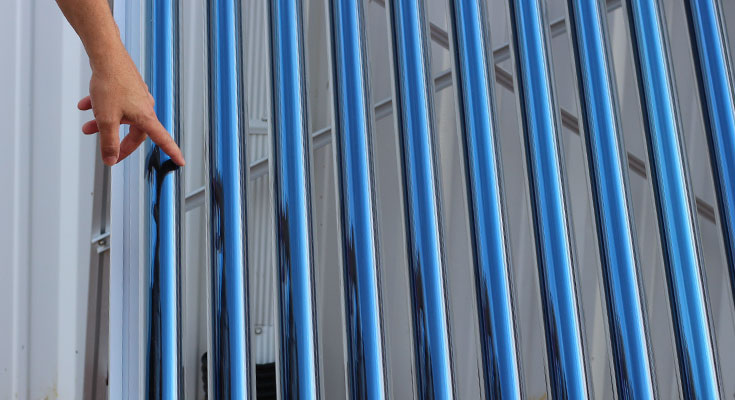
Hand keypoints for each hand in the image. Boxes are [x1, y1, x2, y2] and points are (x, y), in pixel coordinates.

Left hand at [78, 42, 184, 166]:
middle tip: (109, 152)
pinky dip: (102, 107)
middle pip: (136, 132)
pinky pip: (115, 103)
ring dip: (105, 124)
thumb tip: (110, 160)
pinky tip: (87, 105)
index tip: (181, 161)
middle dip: (118, 141)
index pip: (162, 139)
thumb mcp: (106, 119)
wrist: (106, 55)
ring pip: (122, 117)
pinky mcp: (127, 87)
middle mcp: (144, 107)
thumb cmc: (111, 82)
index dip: (172, 151)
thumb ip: (108, 142)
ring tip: (88, 127)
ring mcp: (136, 96)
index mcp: (145, 117)